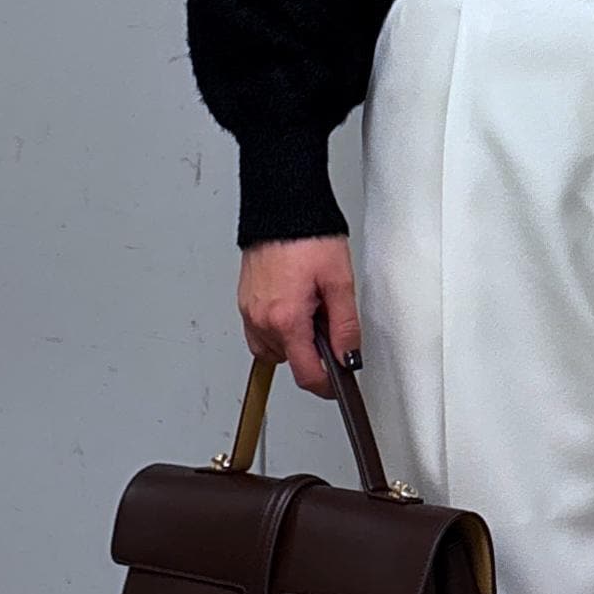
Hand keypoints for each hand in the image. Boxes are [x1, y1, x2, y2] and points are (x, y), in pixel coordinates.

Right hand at [237, 234, 361, 399]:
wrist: (281, 208)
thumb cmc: (308, 236)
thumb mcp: (339, 282)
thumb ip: (345, 326)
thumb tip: (349, 357)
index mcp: (286, 319)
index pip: (306, 374)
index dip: (327, 385)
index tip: (338, 383)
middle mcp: (262, 320)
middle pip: (290, 361)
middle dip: (312, 352)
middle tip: (327, 319)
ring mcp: (249, 311)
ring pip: (273, 349)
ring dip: (293, 341)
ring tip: (310, 307)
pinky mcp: (244, 301)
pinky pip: (260, 331)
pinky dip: (277, 328)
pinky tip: (292, 306)